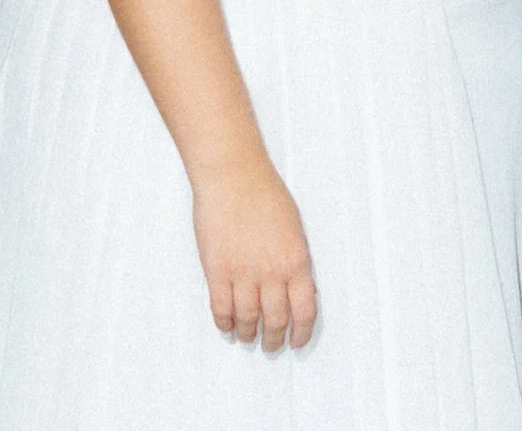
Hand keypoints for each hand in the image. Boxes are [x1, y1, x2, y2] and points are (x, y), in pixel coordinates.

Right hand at [192, 158, 316, 350]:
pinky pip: (221, 309)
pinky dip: (224, 323)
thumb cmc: (265, 194)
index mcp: (296, 261)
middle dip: (274, 339)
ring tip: (248, 337)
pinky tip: (227, 326)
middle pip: (275, 321)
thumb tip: (299, 289)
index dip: (301, 333)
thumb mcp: (294, 229)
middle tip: (271, 346)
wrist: (233, 176)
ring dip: (248, 334)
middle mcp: (271, 273)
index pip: (304, 311)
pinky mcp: (217, 271)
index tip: (297, 341)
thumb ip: (296, 261)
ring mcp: (243, 273)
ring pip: (247, 320)